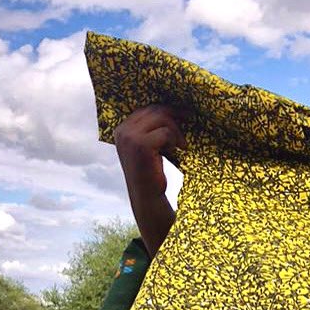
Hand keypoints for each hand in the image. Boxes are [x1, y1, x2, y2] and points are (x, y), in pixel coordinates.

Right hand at [113, 104, 183, 254]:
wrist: (149, 200)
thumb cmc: (152, 175)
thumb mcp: (148, 149)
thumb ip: (150, 130)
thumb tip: (170, 109)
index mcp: (121, 130)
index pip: (145, 109)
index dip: (165, 109)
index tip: (182, 114)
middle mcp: (122, 131)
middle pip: (154, 110)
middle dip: (174, 116)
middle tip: (189, 121)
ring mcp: (130, 138)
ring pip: (161, 118)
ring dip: (176, 130)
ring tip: (182, 145)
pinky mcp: (141, 145)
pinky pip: (166, 132)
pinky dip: (176, 140)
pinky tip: (180, 150)